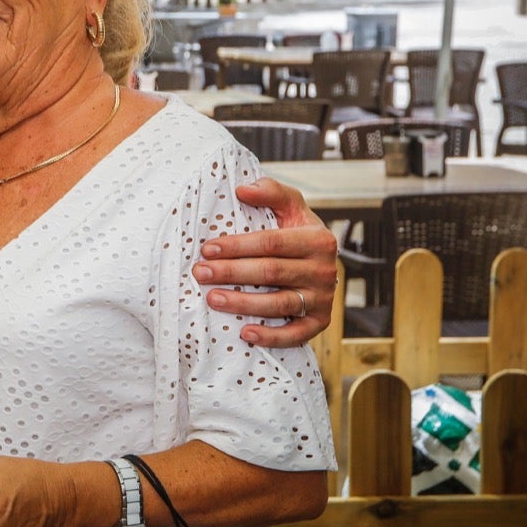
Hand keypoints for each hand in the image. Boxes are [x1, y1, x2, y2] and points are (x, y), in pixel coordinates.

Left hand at [198, 176, 336, 348]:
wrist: (320, 261)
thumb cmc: (296, 231)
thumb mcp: (290, 206)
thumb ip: (271, 192)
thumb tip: (242, 189)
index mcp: (318, 239)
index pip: (271, 243)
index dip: (237, 246)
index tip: (207, 248)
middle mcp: (325, 271)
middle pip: (271, 272)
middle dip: (232, 272)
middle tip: (200, 272)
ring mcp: (323, 299)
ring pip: (280, 304)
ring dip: (243, 304)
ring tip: (212, 298)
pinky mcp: (320, 322)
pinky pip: (296, 334)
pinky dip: (272, 337)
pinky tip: (245, 333)